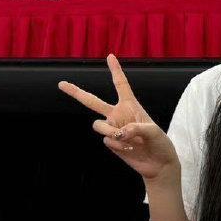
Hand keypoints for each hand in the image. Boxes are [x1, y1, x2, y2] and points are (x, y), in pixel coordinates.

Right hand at [58, 54, 178, 183]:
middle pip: (92, 101)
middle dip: (76, 92)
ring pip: (99, 125)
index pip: (121, 84)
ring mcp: (113, 128)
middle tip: (60, 83)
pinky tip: (129, 149)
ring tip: (129, 140)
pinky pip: (106, 140)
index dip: (116, 70)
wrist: (157, 164)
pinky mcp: (110, 141)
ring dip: (111, 132)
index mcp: (131, 105)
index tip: (110, 56)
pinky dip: (117, 144)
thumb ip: (136, 128)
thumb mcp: (153, 132)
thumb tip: (119, 132)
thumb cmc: (160, 144)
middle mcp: (118, 114)